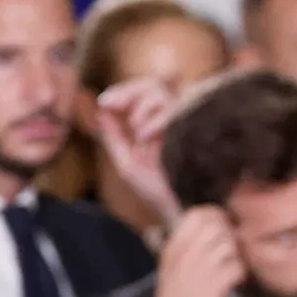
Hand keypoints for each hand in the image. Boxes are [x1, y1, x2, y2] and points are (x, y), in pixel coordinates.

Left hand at [96, 77, 183, 224]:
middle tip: (107, 103)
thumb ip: (115, 137)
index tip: (104, 103)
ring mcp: (186, 124)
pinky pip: (174, 110)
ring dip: (141, 108)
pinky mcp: (195, 130)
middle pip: (153, 85)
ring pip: (162, 95)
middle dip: (127, 92)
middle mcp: (175, 121)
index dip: (124, 92)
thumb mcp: (127, 161)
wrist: (179, 210)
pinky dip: (155, 120)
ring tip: (138, 134)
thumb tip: (100, 110)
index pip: (146, 92)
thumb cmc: (157, 191)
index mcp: (160, 126)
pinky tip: (144, 136)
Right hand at [151, 206, 244, 296]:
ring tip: (233, 268)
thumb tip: (213, 231)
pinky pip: (236, 267)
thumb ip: (189, 249)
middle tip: (233, 251)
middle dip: (231, 235)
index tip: (225, 227)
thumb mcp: (174, 269)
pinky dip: (241, 273)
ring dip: (237, 255)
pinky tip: (236, 282)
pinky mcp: (213, 286)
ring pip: (229, 244)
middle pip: (217, 225)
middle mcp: (185, 253)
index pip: (197, 214)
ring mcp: (199, 269)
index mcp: (174, 247)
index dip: (217, 216)